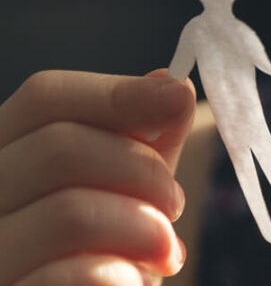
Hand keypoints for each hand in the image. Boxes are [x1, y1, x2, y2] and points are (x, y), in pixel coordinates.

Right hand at [0, 70, 194, 284]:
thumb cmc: (104, 260)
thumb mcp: (127, 195)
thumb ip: (143, 145)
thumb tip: (167, 82)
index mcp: (2, 159)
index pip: (43, 98)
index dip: (116, 93)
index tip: (176, 98)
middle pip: (62, 148)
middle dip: (143, 171)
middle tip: (174, 208)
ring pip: (70, 212)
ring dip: (142, 228)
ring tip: (165, 253)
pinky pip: (65, 276)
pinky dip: (117, 276)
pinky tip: (128, 283)